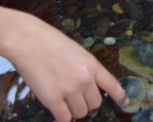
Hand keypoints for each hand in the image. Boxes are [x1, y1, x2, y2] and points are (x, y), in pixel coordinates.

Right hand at [8, 17, 128, 121]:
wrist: (27, 40)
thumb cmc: (48, 42)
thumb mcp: (76, 51)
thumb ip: (84, 68)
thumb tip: (86, 86)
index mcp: (92, 64)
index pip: (112, 85)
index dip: (120, 96)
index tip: (124, 103)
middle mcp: (85, 78)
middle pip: (95, 103)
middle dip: (86, 103)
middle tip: (75, 98)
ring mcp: (69, 89)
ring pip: (80, 113)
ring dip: (73, 111)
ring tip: (63, 101)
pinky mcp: (53, 99)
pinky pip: (64, 118)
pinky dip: (61, 117)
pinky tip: (56, 112)